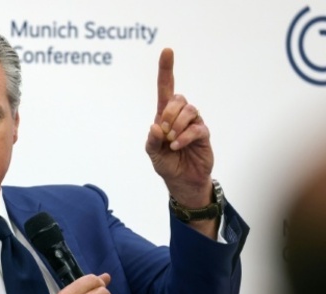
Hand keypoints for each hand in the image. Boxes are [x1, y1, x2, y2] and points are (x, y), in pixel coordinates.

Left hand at [145, 48, 213, 207]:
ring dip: (177, 125)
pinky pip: (197, 128)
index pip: (166, 88)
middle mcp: (180, 116)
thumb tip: (155, 126)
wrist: (183, 181)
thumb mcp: (153, 154)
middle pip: (178, 98)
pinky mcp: (203, 134)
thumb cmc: (167, 164)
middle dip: (168, 113)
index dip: (166, 70)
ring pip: (189, 110)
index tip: (167, 50)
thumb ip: (152, 141)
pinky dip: (185, 136)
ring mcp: (193, 124)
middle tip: (164, 132)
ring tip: (171, 141)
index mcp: (164, 116)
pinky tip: (177, 145)